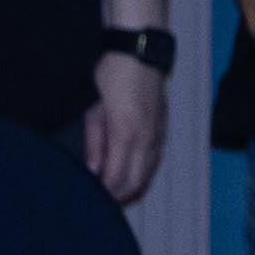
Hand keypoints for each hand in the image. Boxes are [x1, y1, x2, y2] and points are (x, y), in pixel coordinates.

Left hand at [80, 48, 167, 203]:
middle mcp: (146, 138)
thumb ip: (94, 143)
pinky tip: (131, 174)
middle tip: (100, 203)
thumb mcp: (94, 110)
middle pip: (135, 182)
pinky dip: (142, 172)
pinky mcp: (162, 127)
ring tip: (113, 193)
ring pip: (147, 173)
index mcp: (126, 134)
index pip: (117, 178)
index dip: (105, 194)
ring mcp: (158, 133)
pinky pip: (154, 159)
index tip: (91, 199)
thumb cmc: (111, 75)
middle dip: (118, 196)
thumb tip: (92, 171)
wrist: (139, 52)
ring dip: (131, 187)